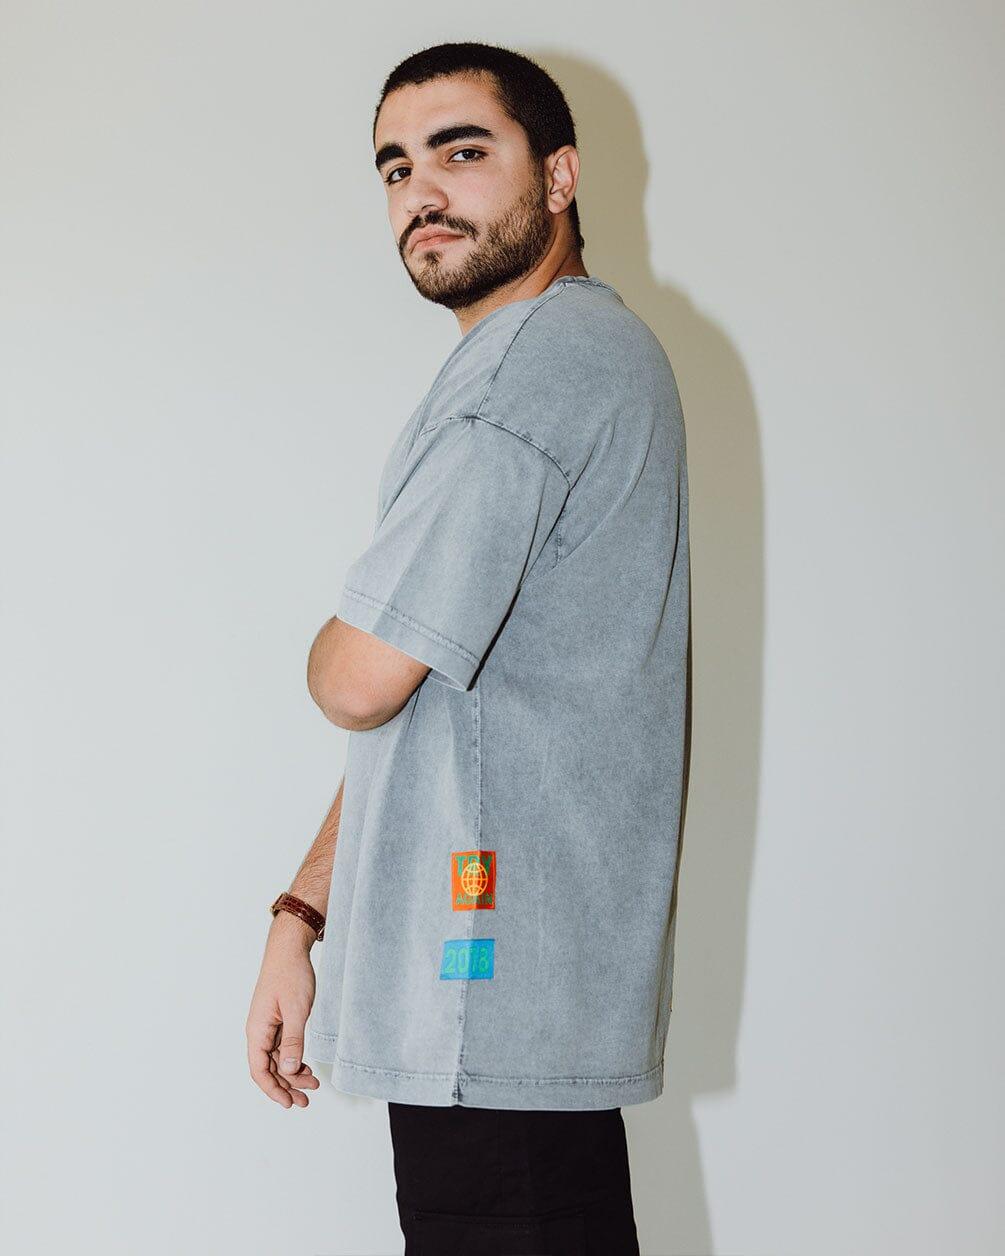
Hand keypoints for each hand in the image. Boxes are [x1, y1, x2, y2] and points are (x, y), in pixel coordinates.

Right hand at [246, 915, 322, 1107]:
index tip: (290, 1102)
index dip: (273, 1090)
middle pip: (269, 1068)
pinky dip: (295, 1059)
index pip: (259, 1070)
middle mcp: (259, 1031)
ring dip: (293, 1074)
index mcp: (257, 1031)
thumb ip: (293, 1041)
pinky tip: (307, 1066)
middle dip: (286, 1086)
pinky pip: (283, 1047)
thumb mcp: (296, 1010)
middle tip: (306, 1100)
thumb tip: (290, 1070)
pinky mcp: (278, 1021)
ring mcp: (268, 1027)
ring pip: (278, 1059)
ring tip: (313, 1084)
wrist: (289, 949)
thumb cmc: (291, 975)